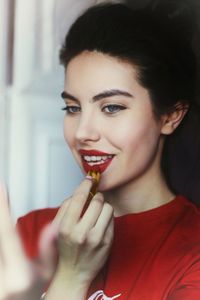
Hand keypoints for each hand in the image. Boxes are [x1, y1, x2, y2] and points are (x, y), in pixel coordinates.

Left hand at [0, 182, 56, 299]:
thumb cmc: (30, 293)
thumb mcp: (46, 275)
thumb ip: (49, 249)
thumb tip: (54, 227)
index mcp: (19, 271)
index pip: (7, 232)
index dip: (3, 207)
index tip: (2, 188)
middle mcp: (1, 271)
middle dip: (0, 208)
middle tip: (1, 189)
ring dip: (0, 218)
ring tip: (2, 200)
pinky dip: (0, 228)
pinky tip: (3, 218)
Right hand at [45, 177, 113, 298]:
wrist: (74, 272)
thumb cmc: (66, 248)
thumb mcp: (58, 228)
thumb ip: (66, 208)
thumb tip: (80, 190)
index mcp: (66, 228)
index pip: (78, 199)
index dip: (85, 185)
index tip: (89, 179)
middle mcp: (82, 234)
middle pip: (97, 201)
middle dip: (97, 196)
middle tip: (94, 199)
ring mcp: (97, 239)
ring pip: (108, 208)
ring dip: (103, 206)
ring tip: (97, 212)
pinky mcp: (108, 242)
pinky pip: (112, 219)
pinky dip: (107, 217)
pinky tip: (100, 223)